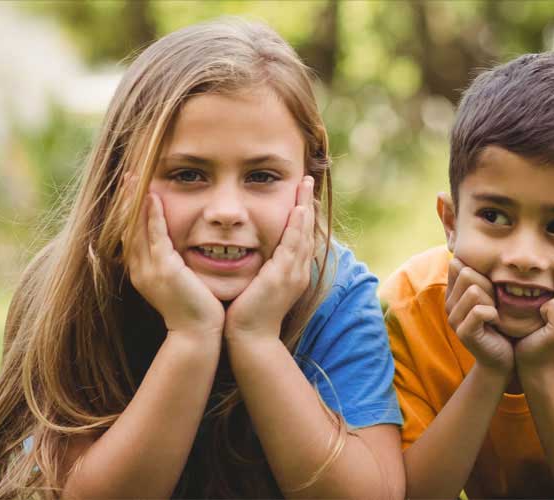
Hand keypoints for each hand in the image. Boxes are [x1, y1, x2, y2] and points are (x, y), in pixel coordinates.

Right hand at [124, 179, 223, 336]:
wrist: (198, 334)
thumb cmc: (196, 310)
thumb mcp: (180, 283)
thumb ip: (174, 266)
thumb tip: (178, 252)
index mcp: (143, 271)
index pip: (131, 234)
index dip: (129, 211)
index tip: (131, 189)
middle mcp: (140, 269)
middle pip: (127, 227)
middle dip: (126, 201)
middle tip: (127, 175)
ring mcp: (150, 269)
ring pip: (136, 228)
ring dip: (135, 201)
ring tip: (134, 178)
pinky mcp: (164, 270)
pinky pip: (155, 236)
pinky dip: (152, 216)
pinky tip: (152, 197)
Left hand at [225, 176, 318, 339]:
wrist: (249, 339)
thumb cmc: (246, 316)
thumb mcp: (256, 288)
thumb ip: (257, 271)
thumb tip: (249, 258)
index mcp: (291, 274)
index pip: (299, 238)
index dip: (300, 216)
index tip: (298, 197)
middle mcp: (297, 271)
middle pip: (307, 231)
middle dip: (306, 205)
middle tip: (307, 182)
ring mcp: (293, 274)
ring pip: (303, 233)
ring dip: (304, 207)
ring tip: (304, 186)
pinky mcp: (283, 276)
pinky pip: (293, 245)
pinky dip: (296, 226)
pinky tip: (297, 209)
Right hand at [447, 259, 513, 372]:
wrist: (502, 357)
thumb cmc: (500, 323)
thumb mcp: (492, 295)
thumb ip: (483, 277)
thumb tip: (473, 252)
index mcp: (454, 292)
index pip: (458, 265)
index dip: (480, 272)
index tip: (490, 288)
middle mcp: (449, 304)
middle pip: (467, 274)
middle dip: (488, 286)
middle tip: (495, 304)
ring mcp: (454, 319)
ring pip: (473, 291)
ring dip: (492, 301)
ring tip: (495, 315)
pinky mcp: (464, 333)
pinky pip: (480, 310)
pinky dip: (494, 315)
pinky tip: (496, 323)